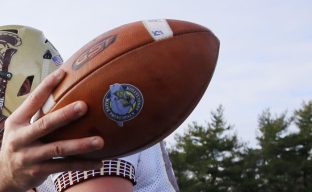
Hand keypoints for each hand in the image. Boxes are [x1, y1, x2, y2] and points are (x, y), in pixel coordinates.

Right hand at [0, 69, 103, 191]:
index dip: (46, 86)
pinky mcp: (38, 171)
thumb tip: (61, 89)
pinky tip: (99, 163)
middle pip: (45, 124)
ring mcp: (29, 156)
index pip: (32, 100)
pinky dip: (82, 165)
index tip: (62, 73)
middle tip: (84, 106)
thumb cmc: (19, 143)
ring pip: (58, 148)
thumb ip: (37, 111)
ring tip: (100, 141)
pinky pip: (64, 167)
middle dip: (65, 114)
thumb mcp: (20, 126)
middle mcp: (21, 138)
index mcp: (17, 122)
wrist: (3, 175)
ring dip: (81, 145)